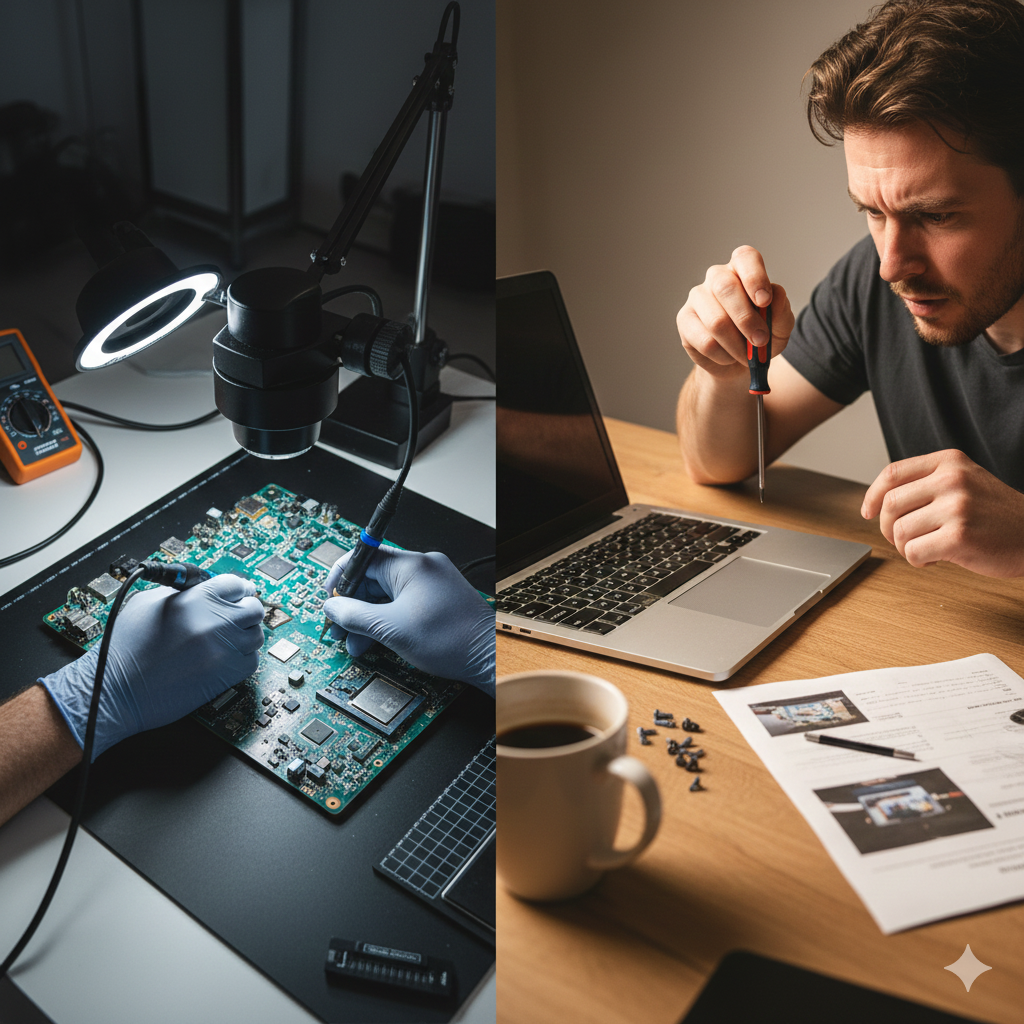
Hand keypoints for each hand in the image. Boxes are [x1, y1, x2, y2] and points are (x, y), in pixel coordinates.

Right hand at [42, 574, 264, 759]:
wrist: (116, 690)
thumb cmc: (124, 648)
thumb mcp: (148, 604)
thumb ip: (181, 592)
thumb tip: (203, 589)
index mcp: (196, 599)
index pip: (236, 584)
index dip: (237, 589)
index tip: (238, 594)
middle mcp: (215, 622)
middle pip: (254, 608)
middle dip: (245, 610)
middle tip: (235, 616)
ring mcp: (224, 650)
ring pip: (256, 635)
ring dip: (245, 635)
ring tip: (226, 639)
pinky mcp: (227, 675)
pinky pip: (252, 660)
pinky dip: (243, 657)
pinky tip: (224, 657)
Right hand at [323, 547, 494, 695]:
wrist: (487, 658)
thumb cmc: (453, 640)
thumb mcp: (391, 629)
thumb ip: (356, 615)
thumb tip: (332, 608)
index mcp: (412, 565)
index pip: (363, 558)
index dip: (341, 579)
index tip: (329, 597)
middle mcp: (423, 568)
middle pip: (373, 579)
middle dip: (353, 606)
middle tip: (339, 629)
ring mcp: (431, 584)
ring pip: (387, 595)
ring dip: (368, 619)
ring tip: (356, 643)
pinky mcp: (437, 600)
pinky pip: (402, 604)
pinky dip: (387, 621)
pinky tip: (375, 641)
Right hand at [676, 245, 794, 376]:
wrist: (737, 363)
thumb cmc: (759, 337)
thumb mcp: (780, 326)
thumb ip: (781, 311)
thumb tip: (776, 295)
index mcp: (742, 269)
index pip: (745, 258)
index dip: (755, 278)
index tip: (764, 302)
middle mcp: (717, 277)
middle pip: (726, 288)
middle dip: (746, 319)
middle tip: (761, 340)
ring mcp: (697, 297)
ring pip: (716, 321)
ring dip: (737, 345)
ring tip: (747, 356)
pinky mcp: (685, 320)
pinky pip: (706, 342)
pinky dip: (723, 355)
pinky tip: (728, 356)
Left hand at [861, 449, 1023, 575]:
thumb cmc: (995, 514)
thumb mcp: (965, 481)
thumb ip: (927, 483)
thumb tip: (878, 503)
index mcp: (949, 462)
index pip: (892, 474)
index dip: (872, 496)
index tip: (867, 512)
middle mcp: (952, 479)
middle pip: (890, 505)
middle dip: (888, 528)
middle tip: (904, 540)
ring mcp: (957, 506)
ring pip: (899, 532)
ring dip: (906, 548)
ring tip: (928, 549)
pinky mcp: (960, 536)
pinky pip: (913, 552)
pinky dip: (918, 560)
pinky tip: (936, 559)